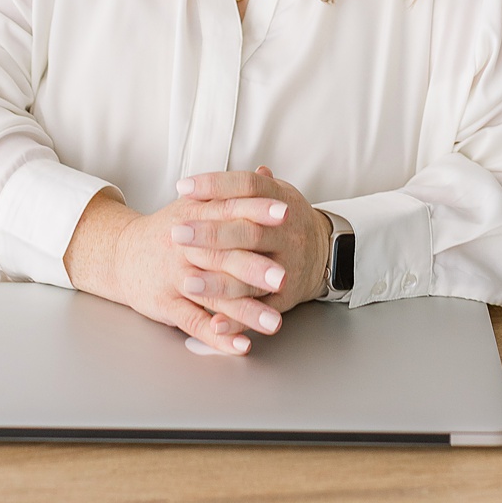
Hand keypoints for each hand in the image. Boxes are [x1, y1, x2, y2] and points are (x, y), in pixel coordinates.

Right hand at [63, 187, 290, 355]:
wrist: (122, 253)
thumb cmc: (168, 229)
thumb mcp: (196, 204)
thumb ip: (232, 192)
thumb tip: (267, 173)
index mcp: (196, 216)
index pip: (229, 209)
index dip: (257, 210)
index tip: (286, 213)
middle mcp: (185, 245)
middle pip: (223, 255)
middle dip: (254, 267)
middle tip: (285, 277)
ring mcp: (175, 276)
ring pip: (213, 295)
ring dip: (245, 311)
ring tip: (273, 322)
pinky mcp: (165, 304)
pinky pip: (194, 322)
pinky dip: (218, 336)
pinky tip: (241, 345)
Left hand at [173, 166, 331, 324]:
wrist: (323, 252)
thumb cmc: (284, 220)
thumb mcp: (272, 194)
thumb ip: (243, 187)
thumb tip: (209, 178)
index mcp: (280, 200)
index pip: (247, 187)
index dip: (216, 185)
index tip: (183, 188)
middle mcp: (287, 233)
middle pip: (248, 232)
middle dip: (211, 234)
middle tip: (177, 233)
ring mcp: (288, 266)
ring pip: (251, 274)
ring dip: (218, 282)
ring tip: (188, 283)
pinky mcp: (286, 298)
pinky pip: (260, 309)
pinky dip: (237, 320)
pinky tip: (215, 324)